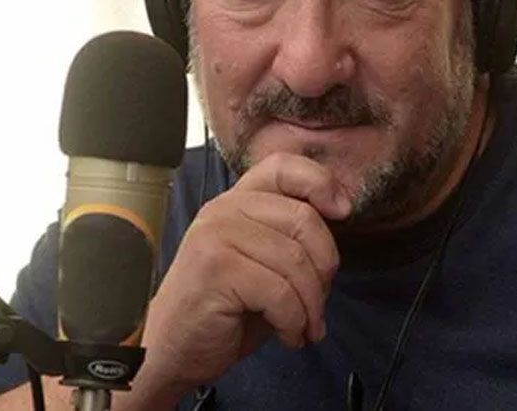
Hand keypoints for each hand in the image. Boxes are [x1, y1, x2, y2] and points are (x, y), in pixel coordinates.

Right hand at [126, 153, 349, 407]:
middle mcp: (223, 210)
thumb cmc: (226, 309)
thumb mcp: (264, 261)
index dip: (321, 182)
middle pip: (304, 218)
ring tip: (303, 326)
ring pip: (296, 262)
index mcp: (237, 201)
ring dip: (311, 305)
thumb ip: (292, 234)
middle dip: (324, 268)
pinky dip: (294, 322)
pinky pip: (280, 293)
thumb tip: (341, 210)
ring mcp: (216, 237)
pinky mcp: (215, 270)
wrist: (174, 350)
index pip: (283, 166)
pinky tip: (288, 336)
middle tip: (318, 302)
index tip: (342, 212)